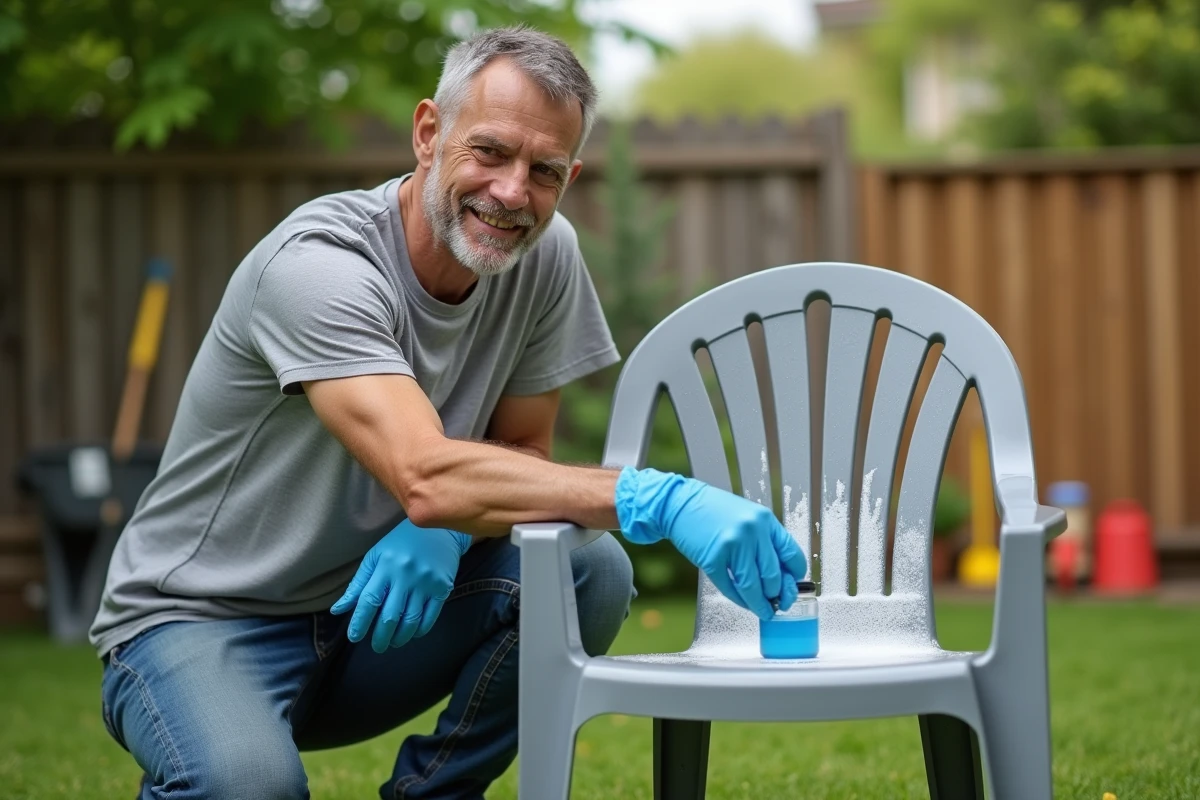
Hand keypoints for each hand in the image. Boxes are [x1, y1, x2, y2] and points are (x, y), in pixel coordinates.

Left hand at [331, 518, 471, 652]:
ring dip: (400, 637)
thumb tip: (338, 610)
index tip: (354, 637)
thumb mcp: (376, 556)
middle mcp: (405, 575)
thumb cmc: (401, 542)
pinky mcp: (443, 587)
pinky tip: (412, 633)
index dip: (360, 622)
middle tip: (377, 647)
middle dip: (381, 637)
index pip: (369, 600)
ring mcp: (426, 582)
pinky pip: (430, 617)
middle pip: (390, 615)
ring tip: (393, 642)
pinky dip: (419, 630)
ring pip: (410, 620)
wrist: (440, 529)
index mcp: (385, 565)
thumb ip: (358, 584)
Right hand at [614, 467, 806, 620]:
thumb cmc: (715, 511)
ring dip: (761, 605)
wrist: (681, 504)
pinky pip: (730, 589)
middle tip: (778, 603)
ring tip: (764, 611)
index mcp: (765, 520)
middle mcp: (752, 532)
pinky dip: (739, 600)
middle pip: (773, 576)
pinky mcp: (712, 559)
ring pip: (753, 588)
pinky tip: (744, 603)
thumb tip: (782, 576)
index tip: (793, 586)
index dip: (795, 577)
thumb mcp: (748, 517)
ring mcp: (732, 546)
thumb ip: (765, 541)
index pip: (792, 555)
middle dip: (777, 595)